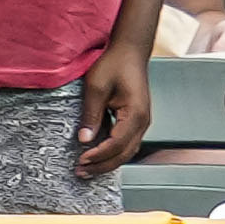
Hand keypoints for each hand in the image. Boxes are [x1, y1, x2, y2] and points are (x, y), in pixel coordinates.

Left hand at [76, 42, 152, 173]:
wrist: (130, 52)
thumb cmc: (115, 64)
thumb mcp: (96, 87)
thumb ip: (91, 115)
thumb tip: (84, 139)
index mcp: (135, 114)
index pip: (116, 144)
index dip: (98, 154)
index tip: (81, 160)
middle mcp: (143, 122)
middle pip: (124, 154)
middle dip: (102, 165)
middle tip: (81, 172)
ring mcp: (142, 123)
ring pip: (126, 152)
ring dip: (107, 162)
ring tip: (88, 168)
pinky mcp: (136, 121)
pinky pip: (126, 143)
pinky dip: (113, 152)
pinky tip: (98, 154)